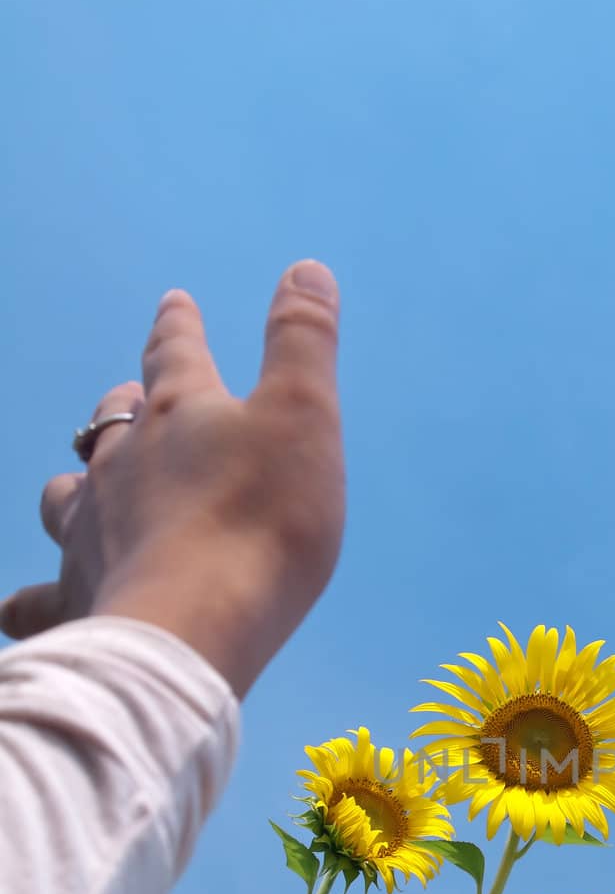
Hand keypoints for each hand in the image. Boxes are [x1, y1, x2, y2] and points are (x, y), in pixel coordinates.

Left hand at [0, 261, 344, 697]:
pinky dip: (30, 601)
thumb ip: (303, 342)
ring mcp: (90, 530)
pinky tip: (16, 609)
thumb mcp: (305, 418)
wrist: (192, 625)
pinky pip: (38, 600)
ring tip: (76, 490)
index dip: (178, 327)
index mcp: (180, 413)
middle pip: (114, 421)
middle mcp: (122, 463)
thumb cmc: (261, 522)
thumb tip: (306, 268)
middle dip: (124, 406)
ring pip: (66, 496)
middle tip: (129, 399)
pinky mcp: (77, 597)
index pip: (175, 352)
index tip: (174, 304)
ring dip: (75, 486)